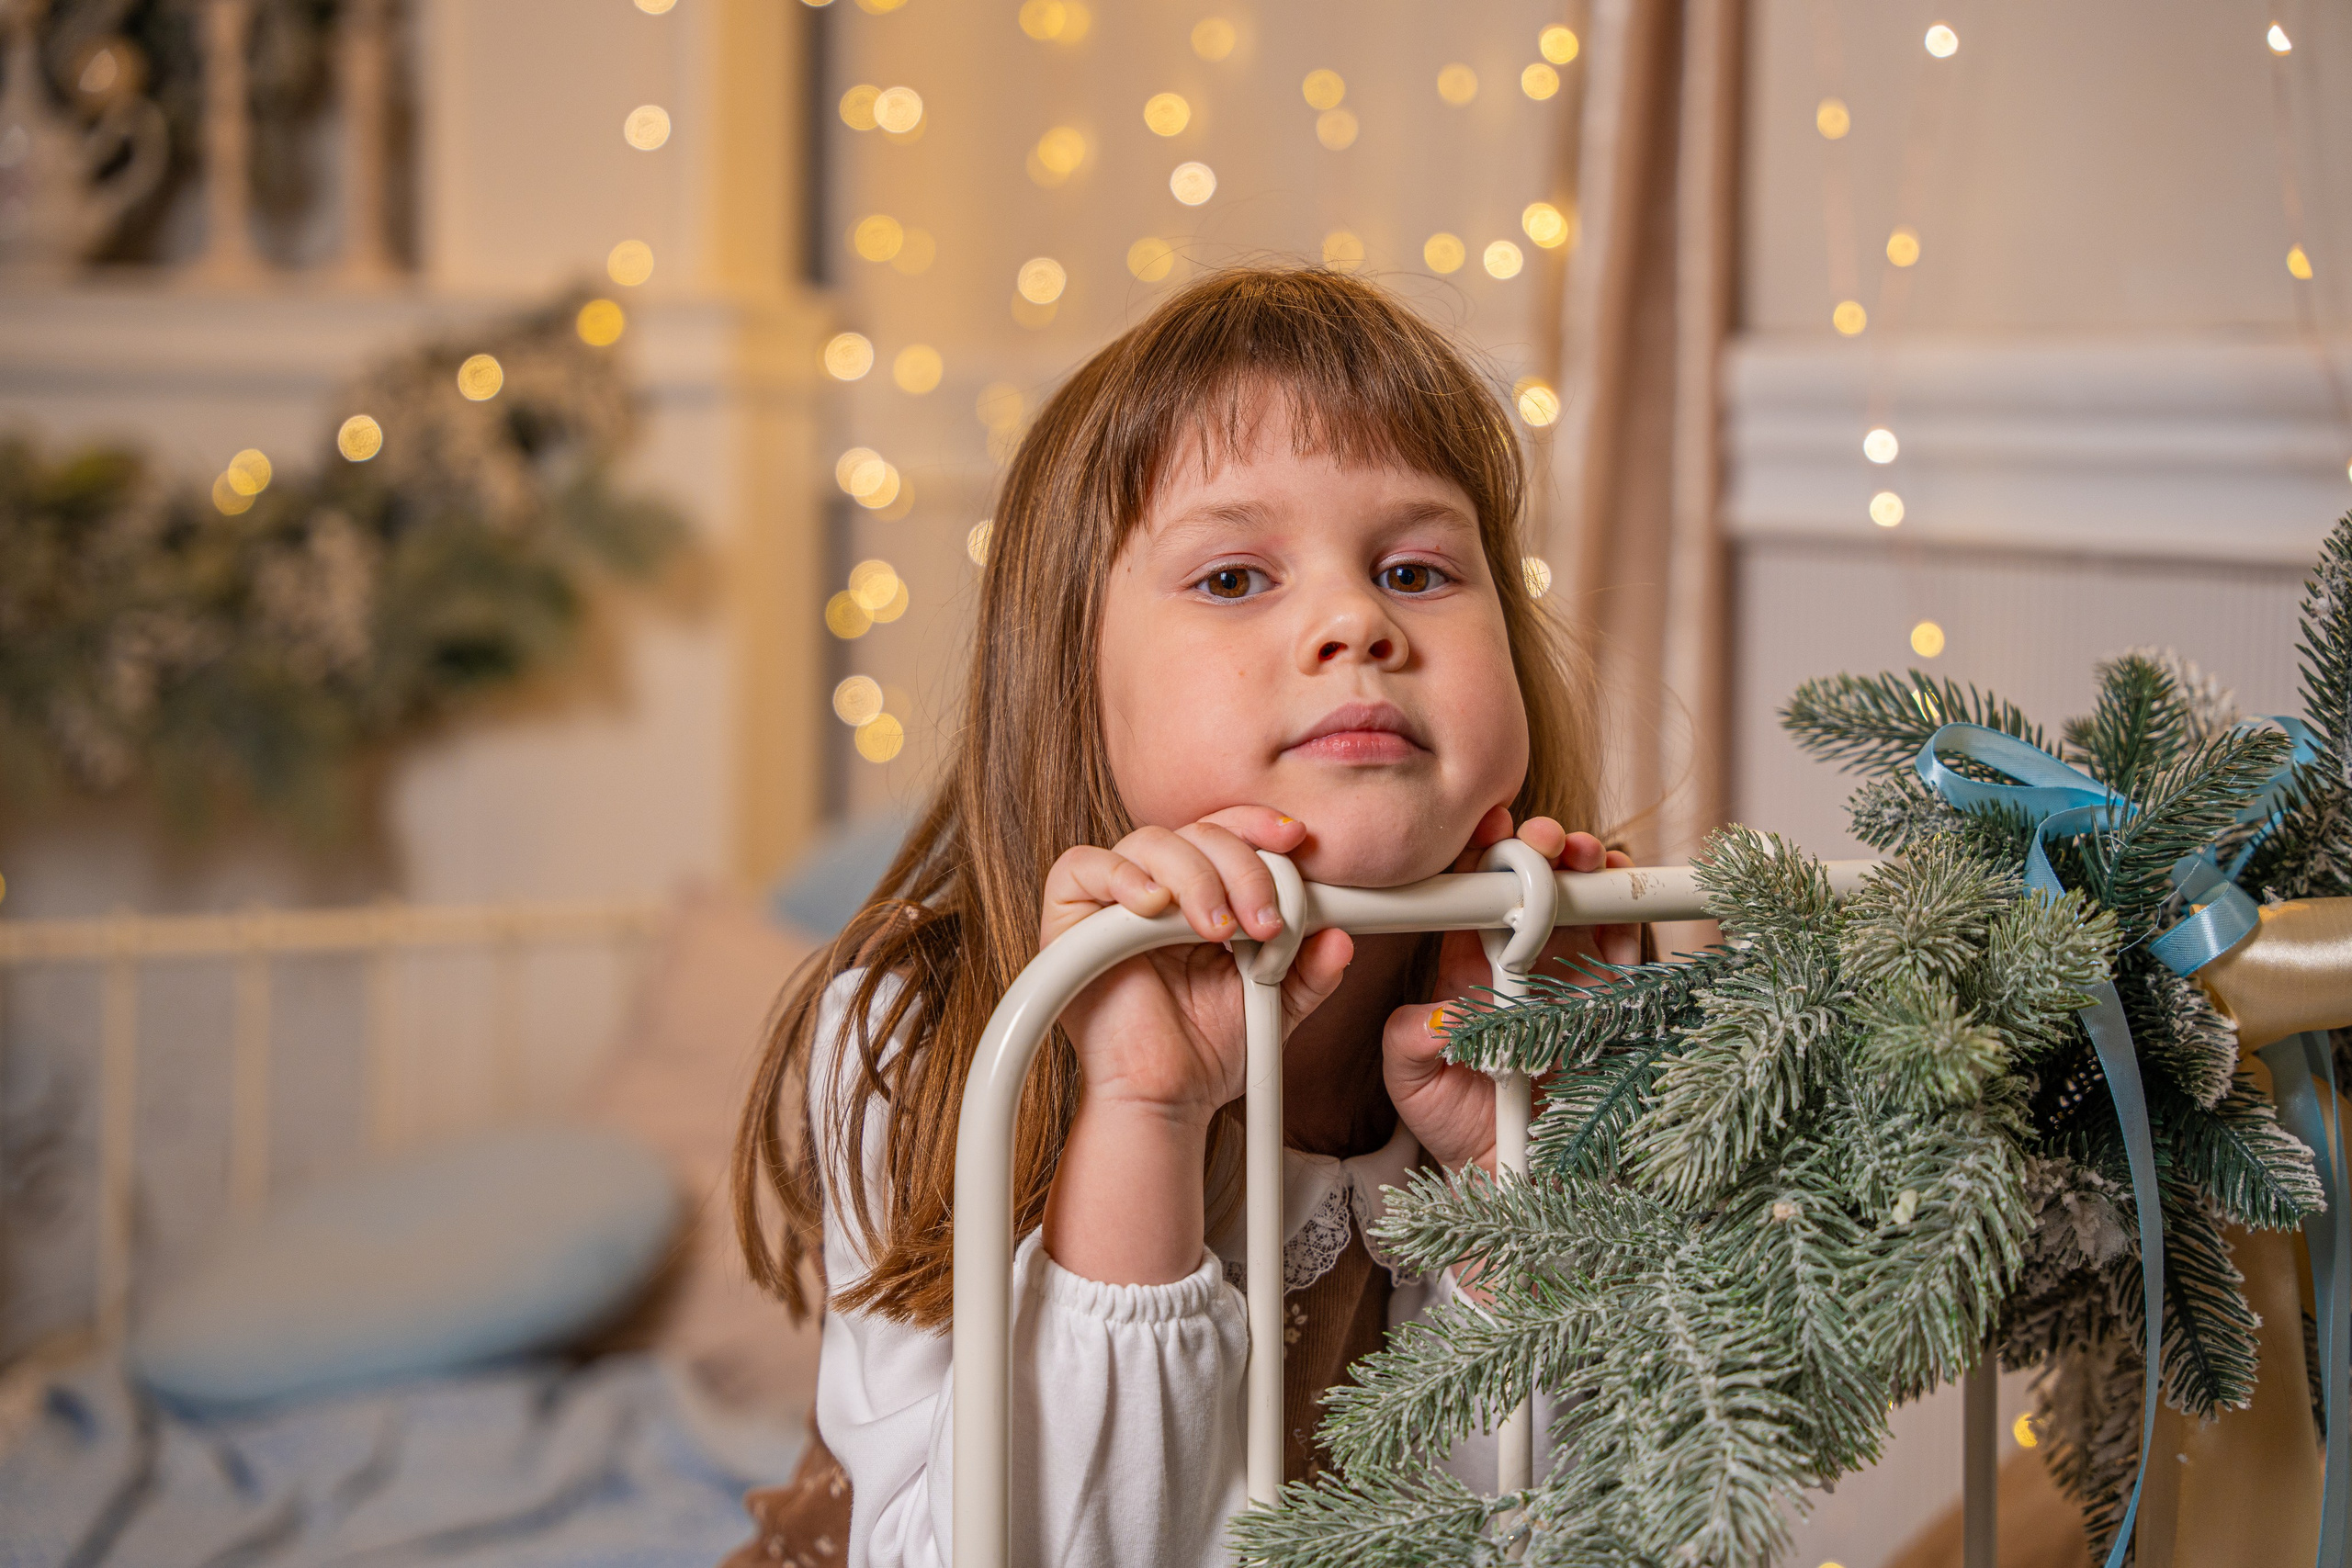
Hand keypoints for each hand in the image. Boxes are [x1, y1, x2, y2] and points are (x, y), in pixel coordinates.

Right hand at [1039, 807, 1354, 1285]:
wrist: (1168, 1102)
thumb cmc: (1210, 1052)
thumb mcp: (1278, 1003)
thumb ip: (1309, 969)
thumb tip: (1340, 938)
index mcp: (1202, 895)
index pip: (1226, 832)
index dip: (1258, 826)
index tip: (1297, 841)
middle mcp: (1157, 889)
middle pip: (1197, 831)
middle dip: (1244, 867)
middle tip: (1266, 922)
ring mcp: (1110, 901)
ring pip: (1150, 842)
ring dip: (1197, 878)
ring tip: (1219, 931)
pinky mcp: (1068, 918)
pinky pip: (1083, 865)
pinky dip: (1122, 876)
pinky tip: (1154, 906)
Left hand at [1381, 807, 1638, 1172]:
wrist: (1516, 1176)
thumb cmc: (1458, 1123)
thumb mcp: (1413, 1082)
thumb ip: (1410, 1042)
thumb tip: (1437, 1018)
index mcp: (1467, 966)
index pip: (1471, 895)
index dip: (1479, 857)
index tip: (1485, 834)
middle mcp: (1521, 961)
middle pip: (1533, 885)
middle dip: (1540, 848)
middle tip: (1542, 840)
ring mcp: (1570, 975)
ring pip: (1582, 900)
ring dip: (1587, 865)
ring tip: (1583, 855)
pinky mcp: (1614, 999)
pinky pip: (1627, 944)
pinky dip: (1627, 912)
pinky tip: (1620, 894)